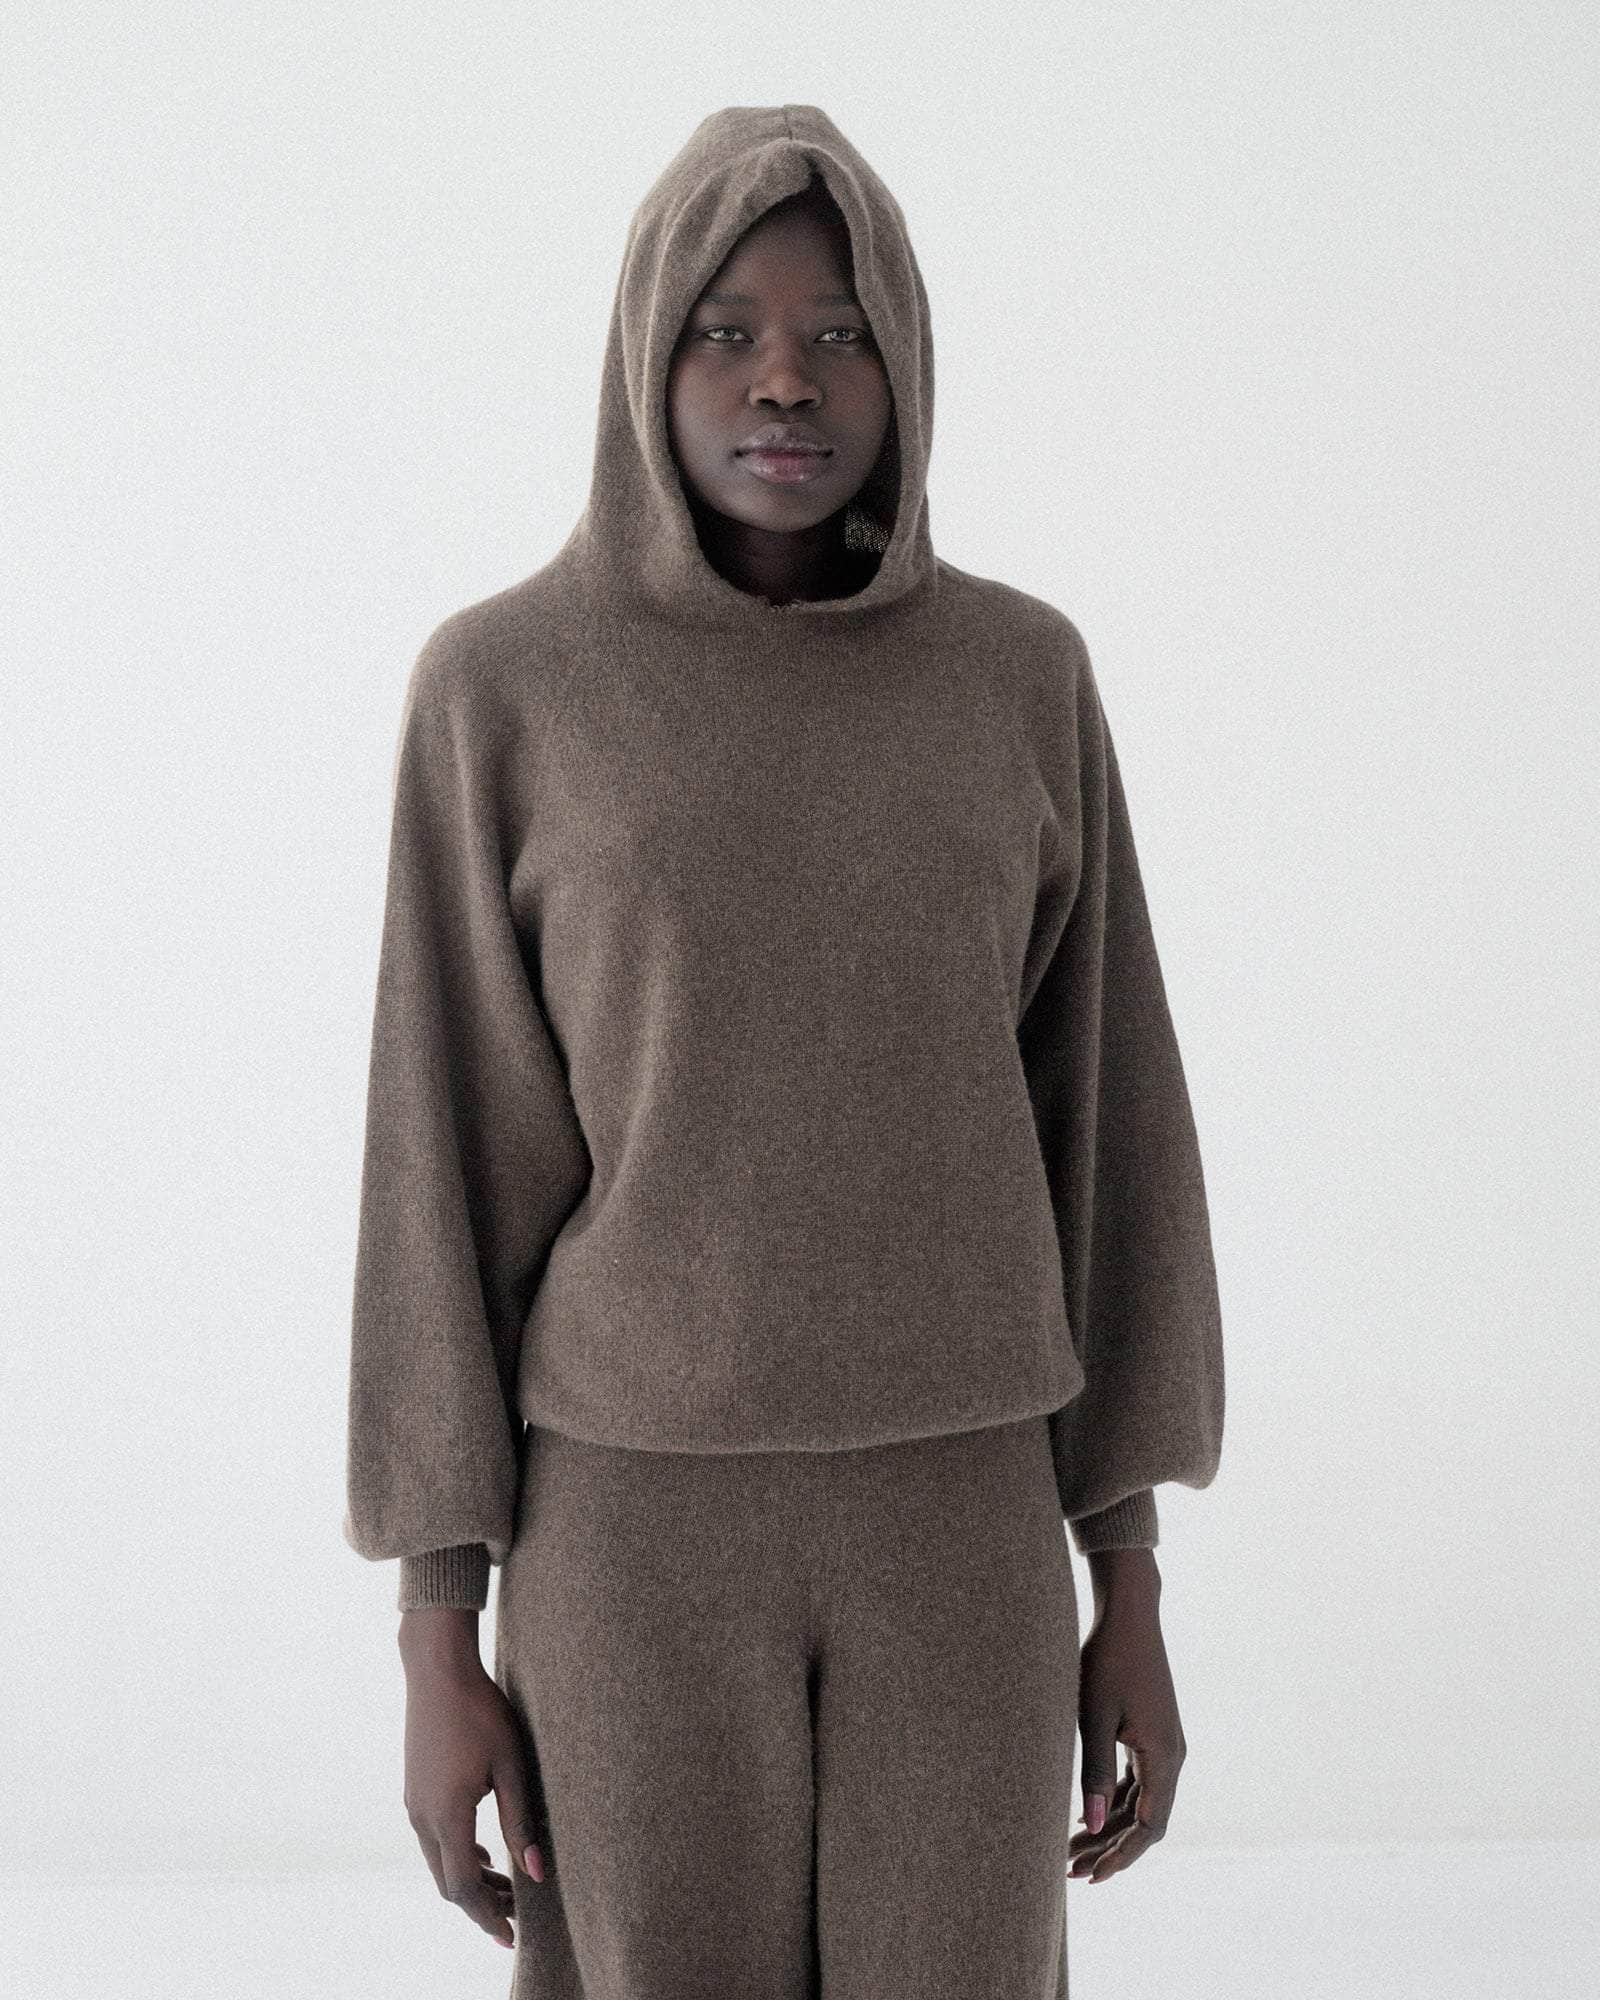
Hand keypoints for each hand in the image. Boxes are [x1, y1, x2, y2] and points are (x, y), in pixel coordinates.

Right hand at [398, 1609, 546, 1949]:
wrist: (437, 1669)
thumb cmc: (481, 1711)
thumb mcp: (511, 1765)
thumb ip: (520, 1822)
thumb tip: (536, 1874)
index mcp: (447, 1815)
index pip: (464, 1888)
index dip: (488, 1917)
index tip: (511, 1937)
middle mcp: (422, 1816)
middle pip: (448, 1882)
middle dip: (480, 1905)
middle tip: (514, 1915)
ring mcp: (413, 1803)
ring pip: (438, 1861)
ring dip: (469, 1879)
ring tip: (506, 1885)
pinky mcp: (414, 1789)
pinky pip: (433, 1839)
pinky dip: (458, 1855)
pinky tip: (484, 1848)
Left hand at [1068, 1551, 1185, 1884]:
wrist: (1128, 1614)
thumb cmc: (1107, 1660)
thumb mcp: (1094, 1717)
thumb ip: (1094, 1771)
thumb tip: (1090, 1826)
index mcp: (1163, 1756)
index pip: (1148, 1827)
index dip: (1121, 1857)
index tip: (1091, 1878)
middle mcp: (1172, 1756)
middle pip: (1145, 1820)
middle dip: (1110, 1849)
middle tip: (1071, 1872)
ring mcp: (1164, 1745)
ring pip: (1140, 1802)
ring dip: (1110, 1827)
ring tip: (1071, 1851)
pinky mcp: (1153, 1734)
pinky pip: (1137, 1782)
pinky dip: (1114, 1802)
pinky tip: (1088, 1816)